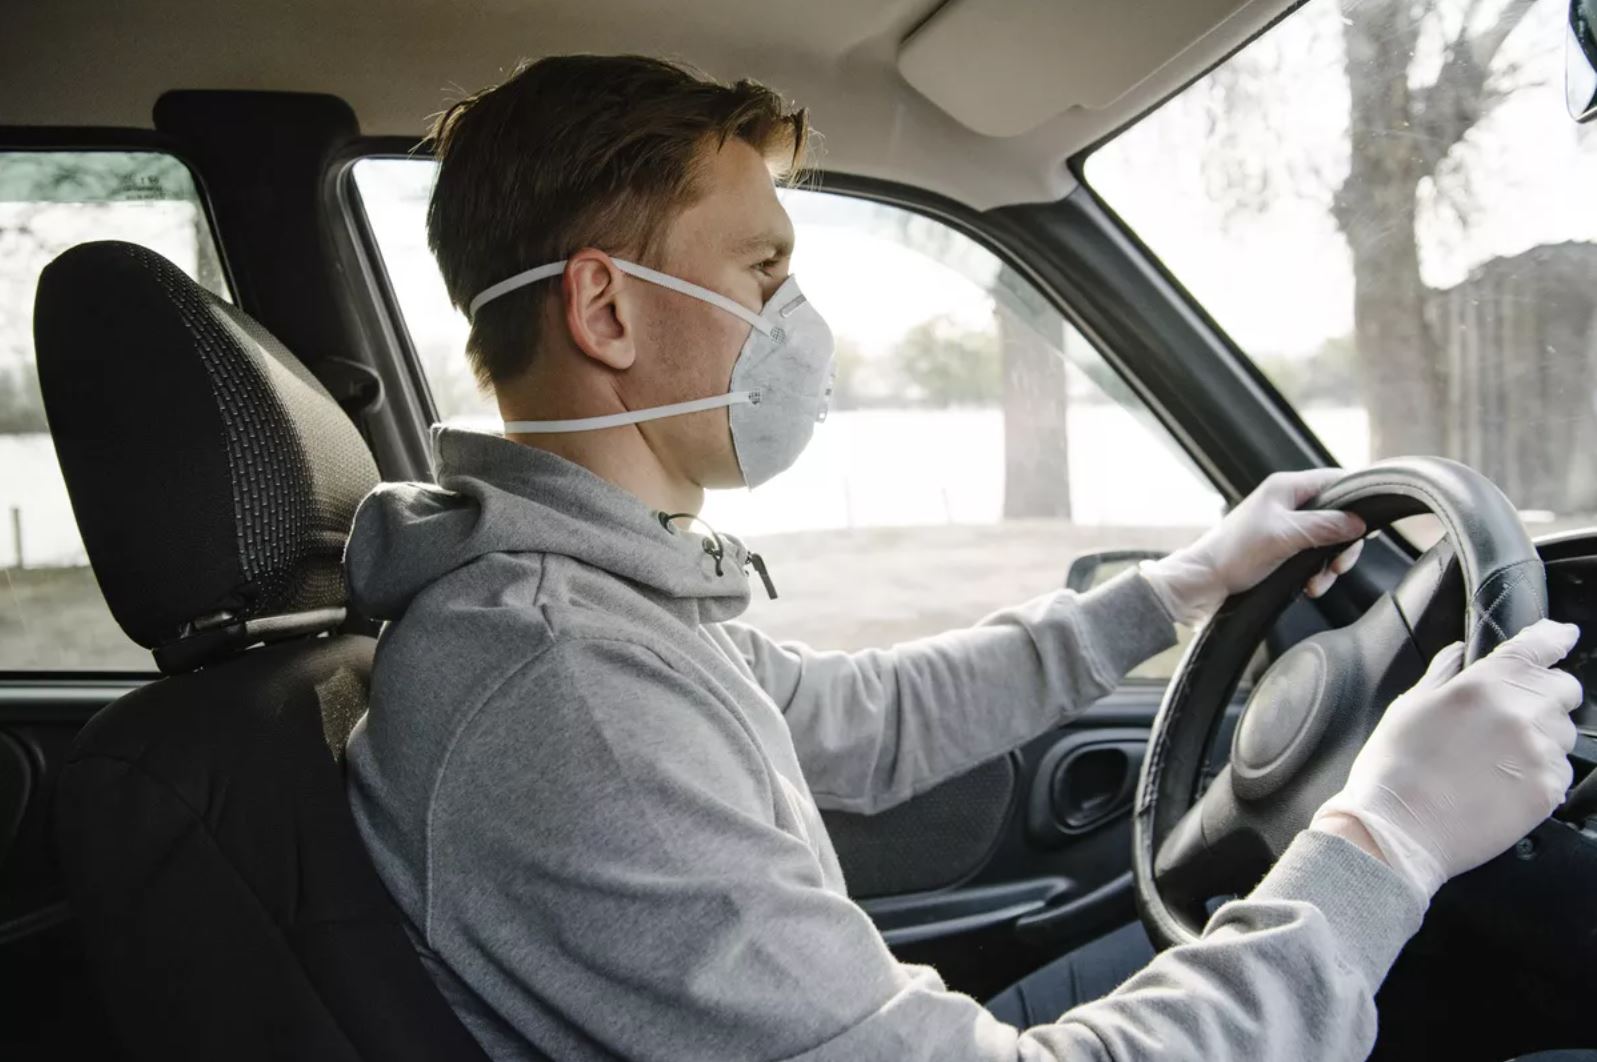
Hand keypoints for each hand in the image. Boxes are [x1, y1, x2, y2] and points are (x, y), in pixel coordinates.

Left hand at [1140, 469, 1365, 625]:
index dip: (1358, 499)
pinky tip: (1308, 587)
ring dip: (1329, 566)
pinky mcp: (1283, 549)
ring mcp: (1286, 526)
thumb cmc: (1233, 554)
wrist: (1203, 583)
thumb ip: (1324, 526)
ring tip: (1317, 583)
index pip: (1337, 480)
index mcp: (1286, 487)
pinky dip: (1316, 574)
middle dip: (1343, 545)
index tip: (1368, 525)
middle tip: (1338, 566)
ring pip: (1328, 541)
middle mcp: (1288, 503)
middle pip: (1339, 516)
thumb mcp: (1284, 536)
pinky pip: (1314, 557)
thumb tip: (1359, 522)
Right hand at [1312, 619, 1583, 898]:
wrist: (1399, 831)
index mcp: (1482, 685)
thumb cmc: (1394, 769)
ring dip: (1542, 739)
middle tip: (1515, 717)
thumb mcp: (1408, 708)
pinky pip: (1562, 772)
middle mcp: (1520, 713)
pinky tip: (1503, 785)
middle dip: (1547, 696)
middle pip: (1564, 690)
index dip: (1555, 638)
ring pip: (1564, 734)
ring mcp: (1538, 753)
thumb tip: (1459, 654)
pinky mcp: (1548, 791)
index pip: (1537, 647)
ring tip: (1498, 760)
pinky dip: (1541, 775)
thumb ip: (1442, 675)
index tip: (1563, 636)